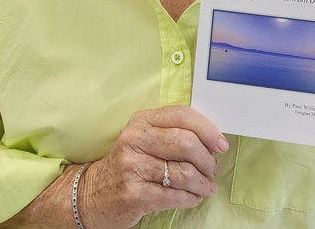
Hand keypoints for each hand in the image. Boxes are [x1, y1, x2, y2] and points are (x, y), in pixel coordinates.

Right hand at [79, 106, 227, 228]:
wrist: (93, 194)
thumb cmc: (128, 165)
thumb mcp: (143, 139)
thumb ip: (172, 133)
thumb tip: (212, 140)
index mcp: (141, 121)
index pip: (182, 116)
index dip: (208, 130)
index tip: (221, 144)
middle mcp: (134, 140)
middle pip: (186, 143)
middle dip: (207, 160)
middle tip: (212, 170)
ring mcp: (132, 167)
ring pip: (184, 173)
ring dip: (202, 183)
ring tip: (206, 187)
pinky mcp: (134, 193)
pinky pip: (175, 195)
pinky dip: (190, 198)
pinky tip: (192, 197)